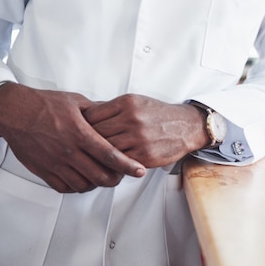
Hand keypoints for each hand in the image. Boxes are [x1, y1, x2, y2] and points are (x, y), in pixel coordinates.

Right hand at [0, 83, 145, 192]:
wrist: (14, 111)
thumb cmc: (44, 104)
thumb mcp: (76, 101)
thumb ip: (99, 111)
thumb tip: (116, 113)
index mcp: (79, 133)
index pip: (109, 155)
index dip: (127, 165)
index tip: (139, 170)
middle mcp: (68, 151)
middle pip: (99, 175)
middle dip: (116, 179)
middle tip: (122, 174)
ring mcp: (55, 163)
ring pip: (83, 185)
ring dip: (97, 184)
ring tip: (103, 176)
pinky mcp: (43, 170)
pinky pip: (64, 188)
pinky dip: (77, 187)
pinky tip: (83, 179)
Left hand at [83, 94, 207, 168]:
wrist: (186, 126)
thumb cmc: (159, 114)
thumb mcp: (136, 102)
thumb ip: (113, 109)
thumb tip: (86, 117)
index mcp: (126, 103)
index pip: (91, 115)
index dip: (81, 125)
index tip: (78, 131)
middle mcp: (131, 119)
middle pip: (95, 134)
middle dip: (87, 142)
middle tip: (81, 148)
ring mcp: (138, 138)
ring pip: (105, 150)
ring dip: (98, 156)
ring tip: (92, 158)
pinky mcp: (144, 155)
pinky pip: (119, 162)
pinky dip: (113, 164)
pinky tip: (109, 163)